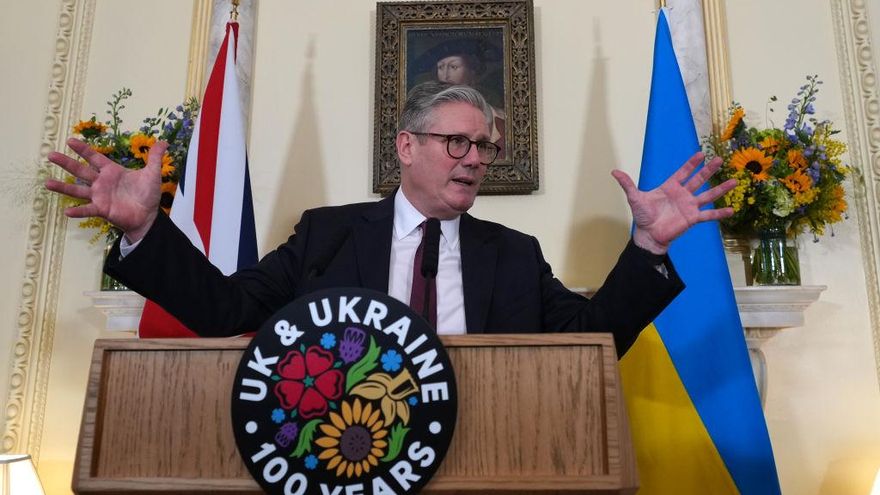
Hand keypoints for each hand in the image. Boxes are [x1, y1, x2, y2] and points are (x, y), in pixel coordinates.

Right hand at [45, 138, 166, 242]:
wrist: (149, 216)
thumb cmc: (147, 195)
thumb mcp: (152, 174)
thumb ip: (154, 158)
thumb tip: (163, 142)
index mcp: (112, 171)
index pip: (94, 157)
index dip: (83, 149)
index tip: (70, 140)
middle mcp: (102, 183)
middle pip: (80, 171)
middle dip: (66, 163)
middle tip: (50, 155)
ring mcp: (100, 196)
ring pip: (78, 191)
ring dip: (63, 188)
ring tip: (47, 183)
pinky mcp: (102, 210)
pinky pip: (88, 210)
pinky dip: (79, 211)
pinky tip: (67, 212)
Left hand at [611, 151, 735, 254]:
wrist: (648, 234)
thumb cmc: (643, 216)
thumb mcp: (635, 198)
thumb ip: (628, 184)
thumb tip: (614, 171)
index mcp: (670, 187)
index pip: (683, 172)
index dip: (691, 164)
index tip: (701, 154)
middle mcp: (682, 194)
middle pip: (699, 180)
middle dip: (709, 170)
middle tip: (720, 160)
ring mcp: (689, 206)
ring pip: (708, 195)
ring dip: (721, 188)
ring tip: (735, 181)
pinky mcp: (693, 218)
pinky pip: (708, 215)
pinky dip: (719, 213)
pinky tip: (731, 210)